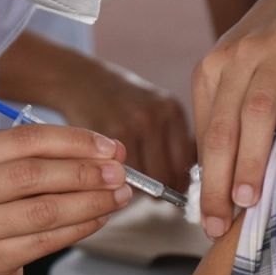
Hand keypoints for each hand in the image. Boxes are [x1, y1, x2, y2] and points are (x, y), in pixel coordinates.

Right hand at [0, 124, 131, 274]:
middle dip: (84, 172)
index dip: (72, 141)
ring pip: (43, 210)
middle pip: (32, 173)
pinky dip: (79, 227)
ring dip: (89, 202)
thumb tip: (107, 153)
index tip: (108, 147)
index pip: (24, 139)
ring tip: (117, 197)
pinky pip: (45, 241)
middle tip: (118, 174)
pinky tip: (98, 218)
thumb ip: (44, 160)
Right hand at [54, 60, 195, 191]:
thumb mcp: (155, 109)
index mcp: (171, 110)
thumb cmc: (122, 103)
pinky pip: (122, 175)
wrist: (81, 81)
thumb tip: (194, 181)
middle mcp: (154, 116)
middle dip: (161, 190)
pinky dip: (119, 182)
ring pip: (145, 179)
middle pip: (168, 174)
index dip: (179, 183)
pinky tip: (115, 174)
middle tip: (151, 193)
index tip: (171, 190)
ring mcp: (129, 125)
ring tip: (131, 181)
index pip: (186, 163)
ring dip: (139, 189)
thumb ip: (174, 140)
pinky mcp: (106, 135)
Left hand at [192, 0, 275, 237]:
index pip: (207, 134)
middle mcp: (238, 58)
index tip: (207, 219)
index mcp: (213, 71)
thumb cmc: (273, 45)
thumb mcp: (239, 75)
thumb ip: (229, 117)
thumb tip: (218, 178)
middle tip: (218, 222)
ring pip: (260, 107)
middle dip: (220, 179)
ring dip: (254, 155)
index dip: (206, 180)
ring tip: (251, 196)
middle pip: (225, 126)